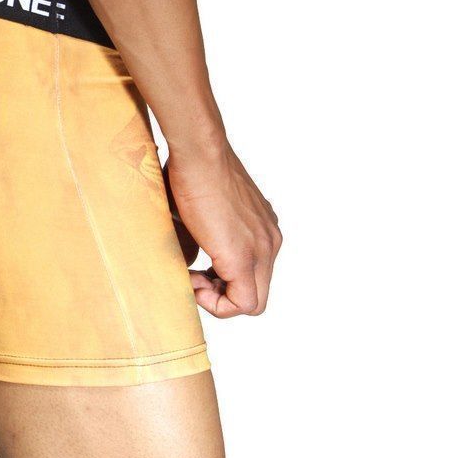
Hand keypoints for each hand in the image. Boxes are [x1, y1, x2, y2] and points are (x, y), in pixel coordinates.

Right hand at [167, 144, 281, 317]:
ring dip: (218, 299)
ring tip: (191, 276)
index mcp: (263, 227)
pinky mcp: (243, 258)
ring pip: (252, 302)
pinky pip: (243, 304)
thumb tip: (187, 259)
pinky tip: (191, 279)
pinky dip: (216, 303)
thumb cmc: (193, 166)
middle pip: (256, 293)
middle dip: (221, 293)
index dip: (223, 280)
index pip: (254, 273)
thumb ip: (204, 233)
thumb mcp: (203, 205)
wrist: (199, 153)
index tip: (197, 266)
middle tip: (193, 276)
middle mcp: (270, 241)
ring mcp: (262, 250)